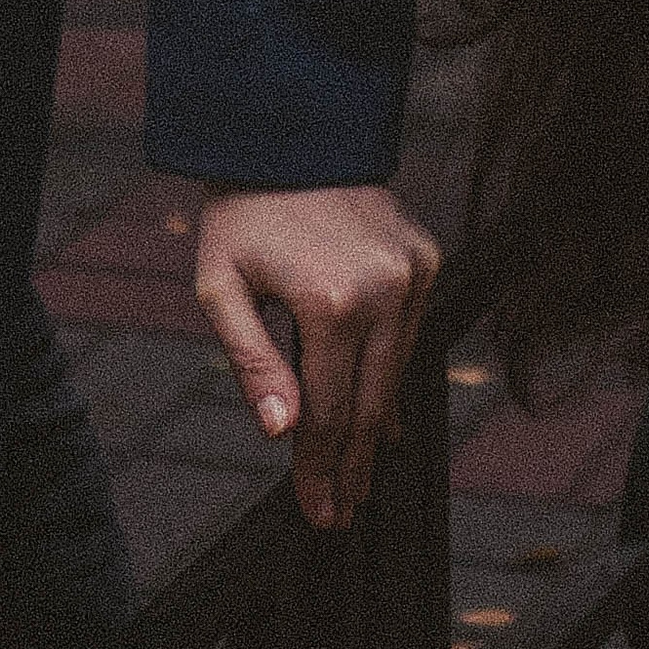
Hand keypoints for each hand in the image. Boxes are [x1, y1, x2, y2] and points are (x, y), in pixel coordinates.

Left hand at [195, 183, 441, 530]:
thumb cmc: (245, 214)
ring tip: (360, 479)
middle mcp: (386, 290)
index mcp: (331, 302)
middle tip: (342, 515)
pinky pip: (412, 334)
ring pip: (396, 373)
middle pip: (370, 404)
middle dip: (352, 466)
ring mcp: (413, 272)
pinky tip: (384, 417)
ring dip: (375, 428)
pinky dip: (395, 376)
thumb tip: (282, 433)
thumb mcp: (222, 289)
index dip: (319, 470)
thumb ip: (253, 364)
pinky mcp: (426, 257)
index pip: (327, 412)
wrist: (294, 132)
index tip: (316, 516)